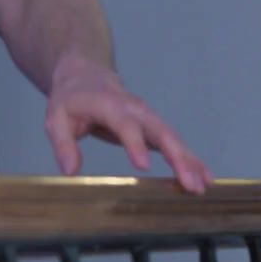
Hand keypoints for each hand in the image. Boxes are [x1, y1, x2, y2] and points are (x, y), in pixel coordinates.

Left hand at [45, 57, 209, 193]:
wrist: (86, 76)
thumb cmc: (70, 99)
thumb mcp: (55, 118)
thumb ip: (63, 144)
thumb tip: (70, 171)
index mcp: (109, 104)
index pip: (125, 123)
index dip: (135, 143)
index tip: (143, 166)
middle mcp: (135, 109)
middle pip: (160, 131)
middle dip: (177, 157)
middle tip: (189, 183)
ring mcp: (148, 118)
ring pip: (173, 138)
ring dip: (190, 161)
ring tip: (203, 185)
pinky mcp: (154, 128)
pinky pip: (175, 143)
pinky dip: (191, 160)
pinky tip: (204, 178)